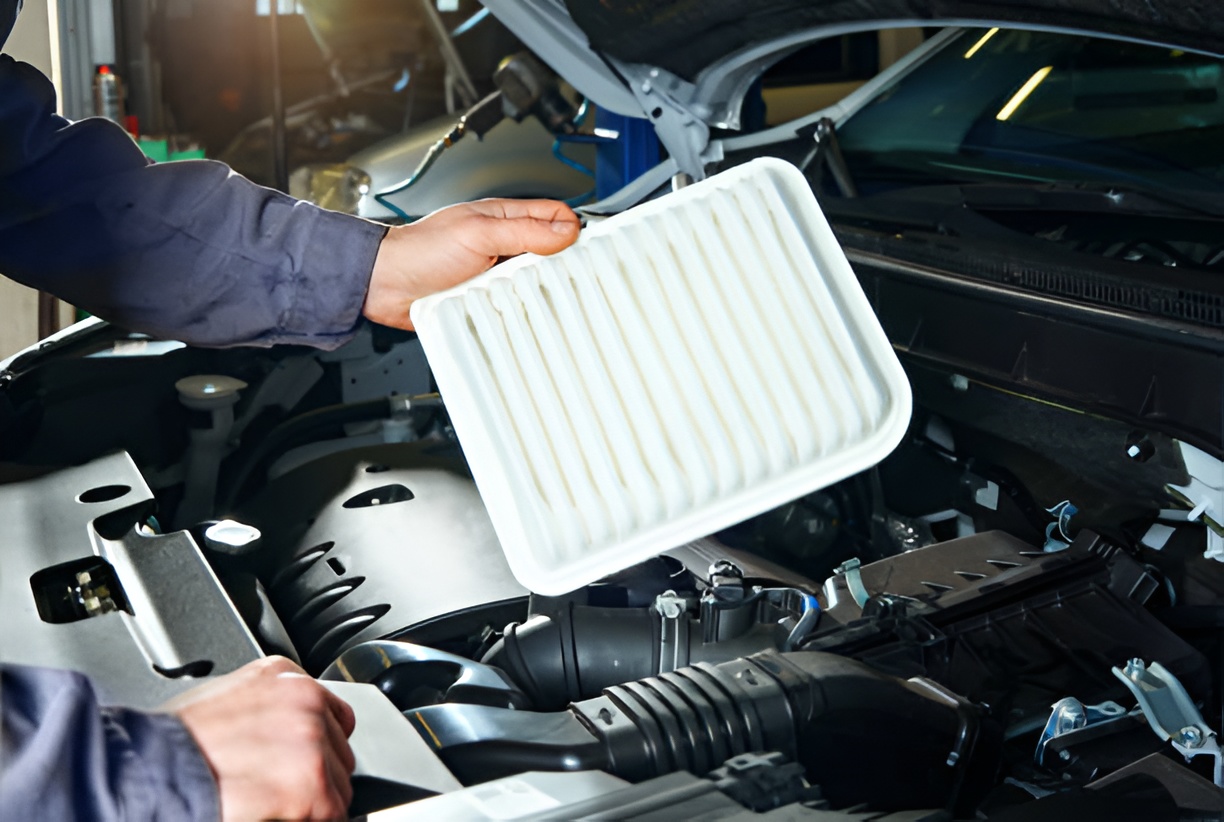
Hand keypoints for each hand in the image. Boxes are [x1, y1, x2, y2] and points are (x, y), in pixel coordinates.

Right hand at [164, 656, 356, 820]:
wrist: (149, 769)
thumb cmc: (175, 742)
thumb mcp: (227, 698)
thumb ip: (269, 707)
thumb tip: (287, 733)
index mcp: (285, 674)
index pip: (334, 714)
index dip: (319, 745)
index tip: (300, 762)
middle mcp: (305, 700)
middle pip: (339, 751)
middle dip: (315, 775)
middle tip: (275, 787)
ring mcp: (311, 740)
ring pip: (340, 785)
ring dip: (314, 802)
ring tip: (271, 801)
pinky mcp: (312, 782)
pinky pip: (334, 813)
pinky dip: (311, 820)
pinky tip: (277, 813)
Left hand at [363, 198, 580, 329]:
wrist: (385, 286)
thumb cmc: (419, 251)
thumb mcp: (478, 234)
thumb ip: (524, 231)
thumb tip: (567, 231)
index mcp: (504, 217)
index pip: (555, 216)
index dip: (571, 230)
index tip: (580, 250)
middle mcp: (502, 243)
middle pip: (550, 251)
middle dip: (557, 264)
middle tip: (559, 276)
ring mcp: (494, 272)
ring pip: (534, 281)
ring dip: (534, 289)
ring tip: (529, 293)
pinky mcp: (485, 298)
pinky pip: (514, 305)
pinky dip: (516, 309)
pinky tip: (512, 310)